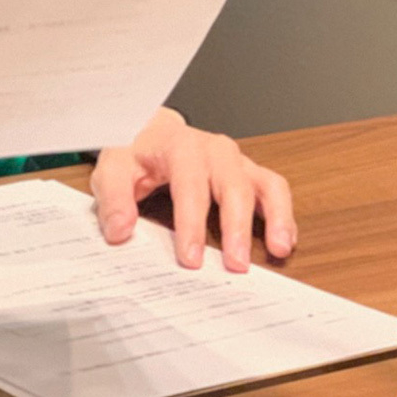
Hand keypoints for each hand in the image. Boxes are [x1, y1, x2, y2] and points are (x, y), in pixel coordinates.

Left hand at [89, 107, 295, 271]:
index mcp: (181, 146)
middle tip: (236, 264)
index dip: (191, 223)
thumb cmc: (136, 152)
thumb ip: (114, 198)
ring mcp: (236, 161)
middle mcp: (214, 150)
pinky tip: (282, 241)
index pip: (189, 184)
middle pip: (233, 185)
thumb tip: (120, 230)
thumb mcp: (113, 168)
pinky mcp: (248, 173)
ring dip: (274, 217)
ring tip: (277, 249)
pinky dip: (283, 215)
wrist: (153, 131)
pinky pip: (274, 189)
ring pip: (264, 183)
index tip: (190, 258)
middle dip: (236, 227)